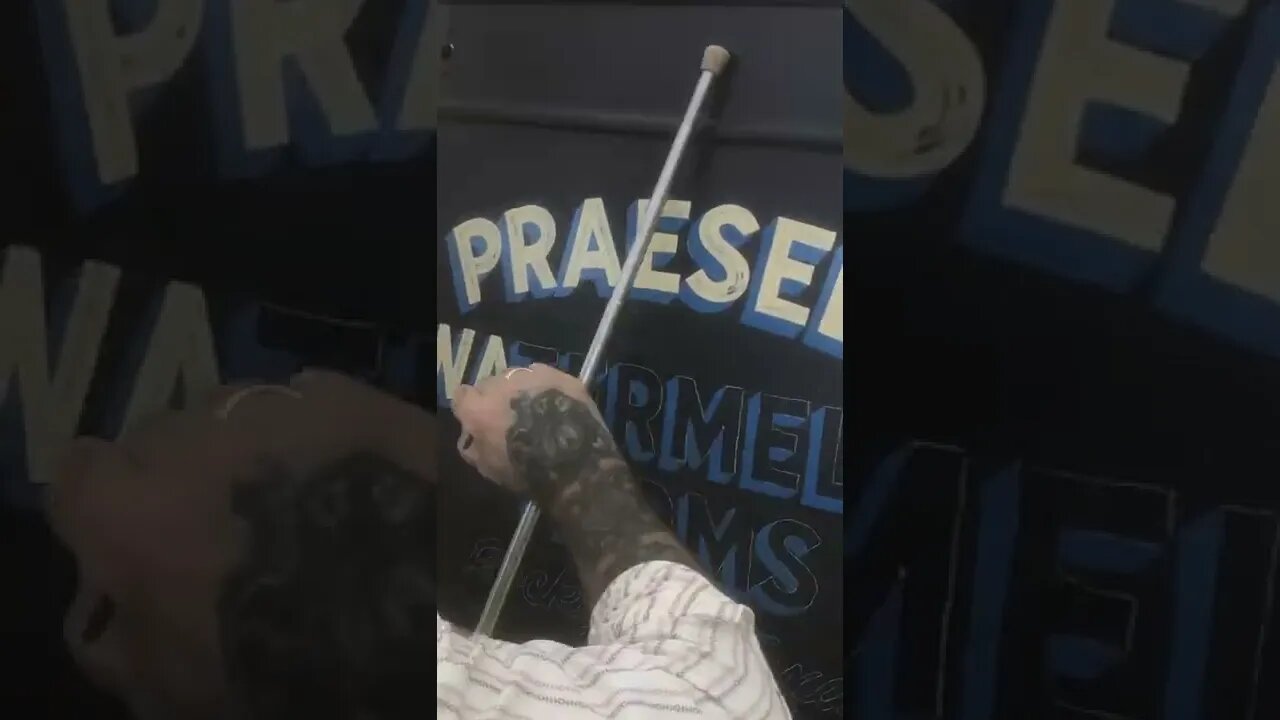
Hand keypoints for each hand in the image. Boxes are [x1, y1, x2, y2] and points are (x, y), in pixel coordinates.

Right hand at [451, 363, 599, 492]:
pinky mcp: (558, 373)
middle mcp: (499, 384)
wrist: (576, 461)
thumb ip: (474, 447)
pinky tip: (555, 402)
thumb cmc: (527, 470)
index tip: (480, 417)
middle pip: (490, 383)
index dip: (471, 406)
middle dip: (497, 397)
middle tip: (511, 415)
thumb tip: (471, 436)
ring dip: (521, 389)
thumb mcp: (489, 468)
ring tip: (536, 408)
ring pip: (517, 375)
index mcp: (478, 408)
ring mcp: (530, 375)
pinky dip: (545, 386)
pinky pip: (543, 375)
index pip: (462, 395)